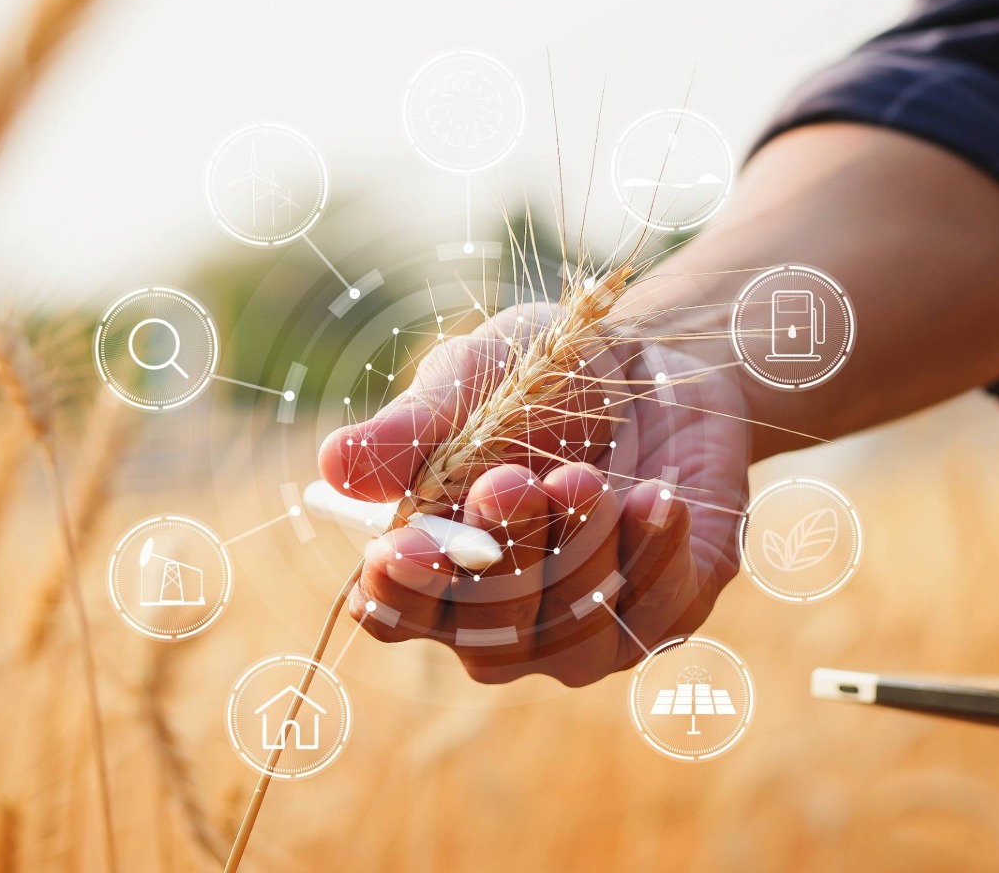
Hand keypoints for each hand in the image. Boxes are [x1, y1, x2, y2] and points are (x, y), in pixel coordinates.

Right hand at [316, 301, 746, 686]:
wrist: (655, 360)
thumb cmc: (541, 380)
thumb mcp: (470, 382)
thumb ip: (411, 429)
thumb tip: (335, 465)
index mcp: (436, 568)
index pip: (398, 613)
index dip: (399, 590)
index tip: (408, 546)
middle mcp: (504, 620)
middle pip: (488, 636)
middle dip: (501, 558)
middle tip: (509, 480)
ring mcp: (584, 629)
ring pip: (571, 637)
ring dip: (575, 555)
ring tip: (583, 476)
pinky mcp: (663, 614)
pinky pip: (654, 615)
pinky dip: (652, 553)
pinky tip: (656, 494)